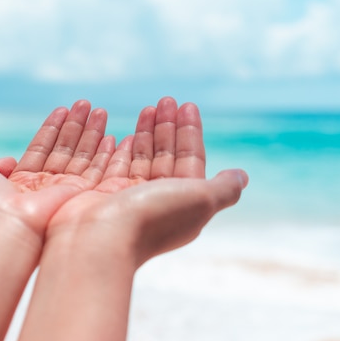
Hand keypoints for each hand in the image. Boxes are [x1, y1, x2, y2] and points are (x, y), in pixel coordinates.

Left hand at [0, 100, 113, 246]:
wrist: (0, 225)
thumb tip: (9, 161)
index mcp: (21, 183)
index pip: (41, 150)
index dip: (52, 130)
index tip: (62, 109)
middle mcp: (43, 188)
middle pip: (63, 151)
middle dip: (75, 127)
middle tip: (86, 104)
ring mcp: (62, 193)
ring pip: (80, 158)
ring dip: (91, 134)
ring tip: (99, 110)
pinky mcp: (78, 199)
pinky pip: (95, 173)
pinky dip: (103, 155)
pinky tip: (109, 136)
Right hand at [47, 97, 247, 265]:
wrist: (97, 241)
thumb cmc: (150, 217)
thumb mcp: (199, 200)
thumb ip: (223, 188)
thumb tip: (242, 176)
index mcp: (181, 202)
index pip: (190, 160)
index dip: (190, 133)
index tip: (187, 106)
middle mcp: (156, 200)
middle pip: (165, 156)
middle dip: (168, 127)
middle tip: (166, 100)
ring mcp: (126, 198)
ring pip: (141, 158)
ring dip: (146, 132)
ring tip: (148, 107)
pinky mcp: (101, 194)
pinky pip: (114, 166)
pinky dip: (120, 149)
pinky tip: (121, 134)